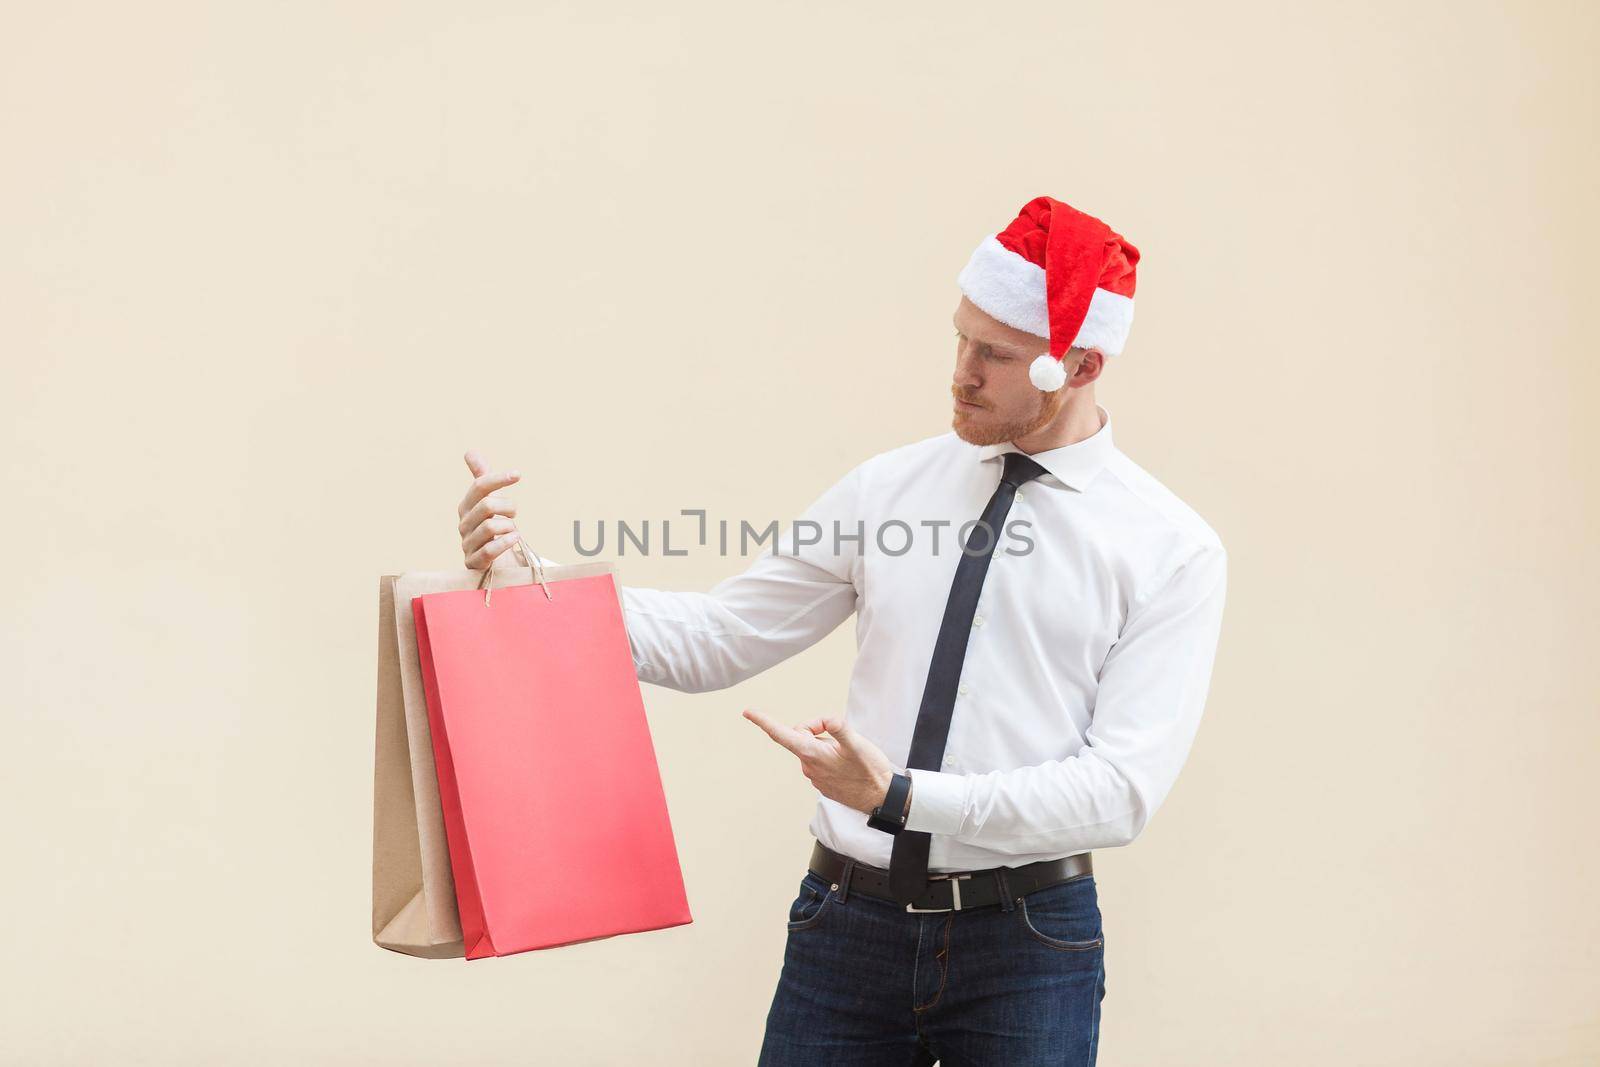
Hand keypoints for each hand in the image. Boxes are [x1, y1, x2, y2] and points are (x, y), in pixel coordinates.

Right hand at [459, 449, 525, 569]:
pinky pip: (488, 551)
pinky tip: (515, 538)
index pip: (479, 486)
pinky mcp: (474, 562)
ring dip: (509, 526)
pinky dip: (505, 543)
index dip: (498, 478)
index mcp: (466, 506)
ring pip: (489, 527)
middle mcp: (464, 524)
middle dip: (508, 506)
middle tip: (514, 513)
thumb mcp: (488, 502)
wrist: (492, 562)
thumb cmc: (491, 528)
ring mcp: (467, 544)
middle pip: (486, 505)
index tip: (517, 474)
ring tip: (514, 531)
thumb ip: (482, 478)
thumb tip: (469, 452)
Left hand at [743, 709, 897, 814]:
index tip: (748, 711)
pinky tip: (846, 763)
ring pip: (811, 748)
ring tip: (847, 753)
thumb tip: (827, 719)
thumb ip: (839, 729)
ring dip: (824, 743)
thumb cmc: (870, 771)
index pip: (781, 734)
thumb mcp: (857, 744)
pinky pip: (819, 761)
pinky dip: (829, 755)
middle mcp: (808, 766)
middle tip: (838, 732)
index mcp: (812, 754)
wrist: (881, 799)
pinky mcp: (823, 782)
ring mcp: (815, 776)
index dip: (763, 721)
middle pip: (801, 735)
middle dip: (816, 728)